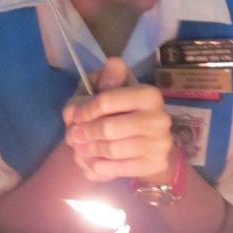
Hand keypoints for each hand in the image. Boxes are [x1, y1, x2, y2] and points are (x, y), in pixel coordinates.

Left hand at [63, 57, 172, 182]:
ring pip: (113, 150)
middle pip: (109, 128)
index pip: (108, 100)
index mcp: (149, 94)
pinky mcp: (156, 164)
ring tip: (79, 149)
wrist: (148, 143)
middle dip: (86, 133)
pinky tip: (93, 163)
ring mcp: (160, 143)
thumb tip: (113, 63)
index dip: (86, 110)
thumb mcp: (109, 92)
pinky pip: (120, 169)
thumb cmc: (122, 113)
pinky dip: (102, 167)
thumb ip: (105, 80)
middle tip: (72, 137)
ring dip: (90, 151)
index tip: (74, 117)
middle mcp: (160, 118)